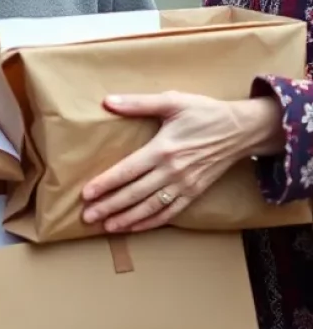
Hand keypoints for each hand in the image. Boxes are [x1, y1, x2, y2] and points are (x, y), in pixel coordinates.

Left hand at [81, 91, 283, 233]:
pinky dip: (152, 222)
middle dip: (110, 206)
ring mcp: (185, 185)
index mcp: (163, 149)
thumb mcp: (172, 101)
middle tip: (88, 217)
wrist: (242, 130)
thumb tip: (107, 101)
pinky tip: (135, 227)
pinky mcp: (195, 192)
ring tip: (107, 227)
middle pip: (135, 194)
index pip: (127, 171)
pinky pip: (171, 212)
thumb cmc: (204, 112)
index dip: (106, 184)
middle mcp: (172, 172)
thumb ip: (138, 103)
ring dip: (128, 218)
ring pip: (151, 207)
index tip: (86, 194)